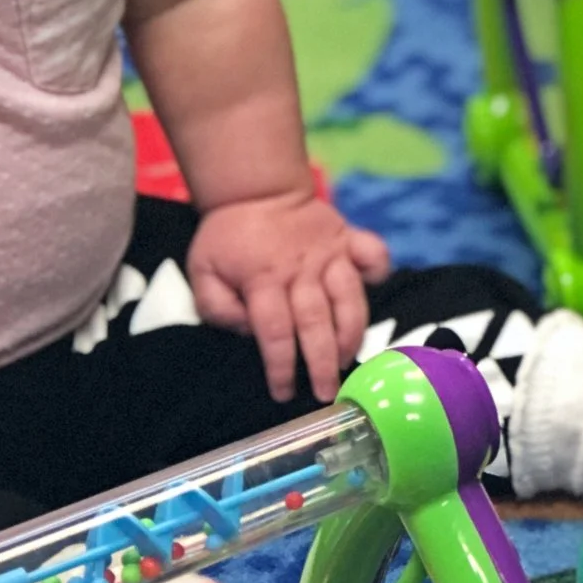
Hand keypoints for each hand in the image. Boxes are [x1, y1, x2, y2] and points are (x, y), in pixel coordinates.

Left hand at [188, 188, 392, 403]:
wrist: (255, 189)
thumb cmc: (228, 237)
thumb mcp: (202, 270)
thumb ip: (216, 305)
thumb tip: (246, 330)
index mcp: (262, 279)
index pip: (274, 332)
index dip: (281, 367)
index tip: (284, 392)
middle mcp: (301, 269)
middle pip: (316, 323)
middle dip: (322, 363)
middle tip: (327, 392)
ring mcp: (330, 253)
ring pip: (350, 298)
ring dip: (352, 333)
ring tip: (349, 359)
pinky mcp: (348, 238)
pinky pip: (374, 253)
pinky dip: (380, 271)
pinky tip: (375, 290)